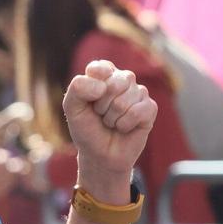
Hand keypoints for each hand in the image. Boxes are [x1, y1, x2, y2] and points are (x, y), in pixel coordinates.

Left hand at [62, 60, 155, 188]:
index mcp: (104, 73)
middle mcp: (123, 79)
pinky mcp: (150, 108)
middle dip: (102, 106)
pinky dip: (125, 125)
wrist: (100, 155)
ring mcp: (139, 92)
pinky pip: (137, 112)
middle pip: (114, 84)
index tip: (88, 101)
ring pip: (124, 101)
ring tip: (111, 123)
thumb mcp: (72, 108)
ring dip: (112, 118)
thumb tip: (103, 86)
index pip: (98, 69)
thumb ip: (77, 88)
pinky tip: (124, 128)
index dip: (91, 89)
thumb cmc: (86, 129)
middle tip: (101, 115)